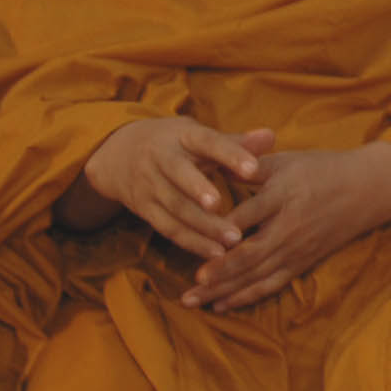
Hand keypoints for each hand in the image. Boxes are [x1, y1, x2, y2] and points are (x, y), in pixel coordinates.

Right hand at [80, 118, 280, 262]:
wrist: (119, 153)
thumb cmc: (176, 144)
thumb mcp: (200, 136)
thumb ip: (236, 142)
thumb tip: (271, 136)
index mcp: (181, 135)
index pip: (207, 141)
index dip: (230, 154)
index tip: (253, 170)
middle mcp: (160, 158)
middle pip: (180, 176)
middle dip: (202, 192)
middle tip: (226, 208)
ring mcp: (149, 184)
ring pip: (175, 207)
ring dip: (203, 226)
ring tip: (233, 241)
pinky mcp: (145, 209)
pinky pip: (168, 228)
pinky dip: (192, 242)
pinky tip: (215, 254)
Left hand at [181, 144, 390, 310]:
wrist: (365, 190)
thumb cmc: (320, 170)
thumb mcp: (286, 160)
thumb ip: (249, 164)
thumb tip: (210, 161)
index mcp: (284, 195)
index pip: (250, 214)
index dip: (224, 228)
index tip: (197, 238)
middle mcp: (289, 227)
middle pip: (251, 254)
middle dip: (221, 271)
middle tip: (192, 283)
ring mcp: (296, 249)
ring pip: (256, 276)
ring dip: (224, 291)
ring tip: (193, 300)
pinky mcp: (300, 263)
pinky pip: (271, 285)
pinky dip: (245, 297)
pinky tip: (221, 305)